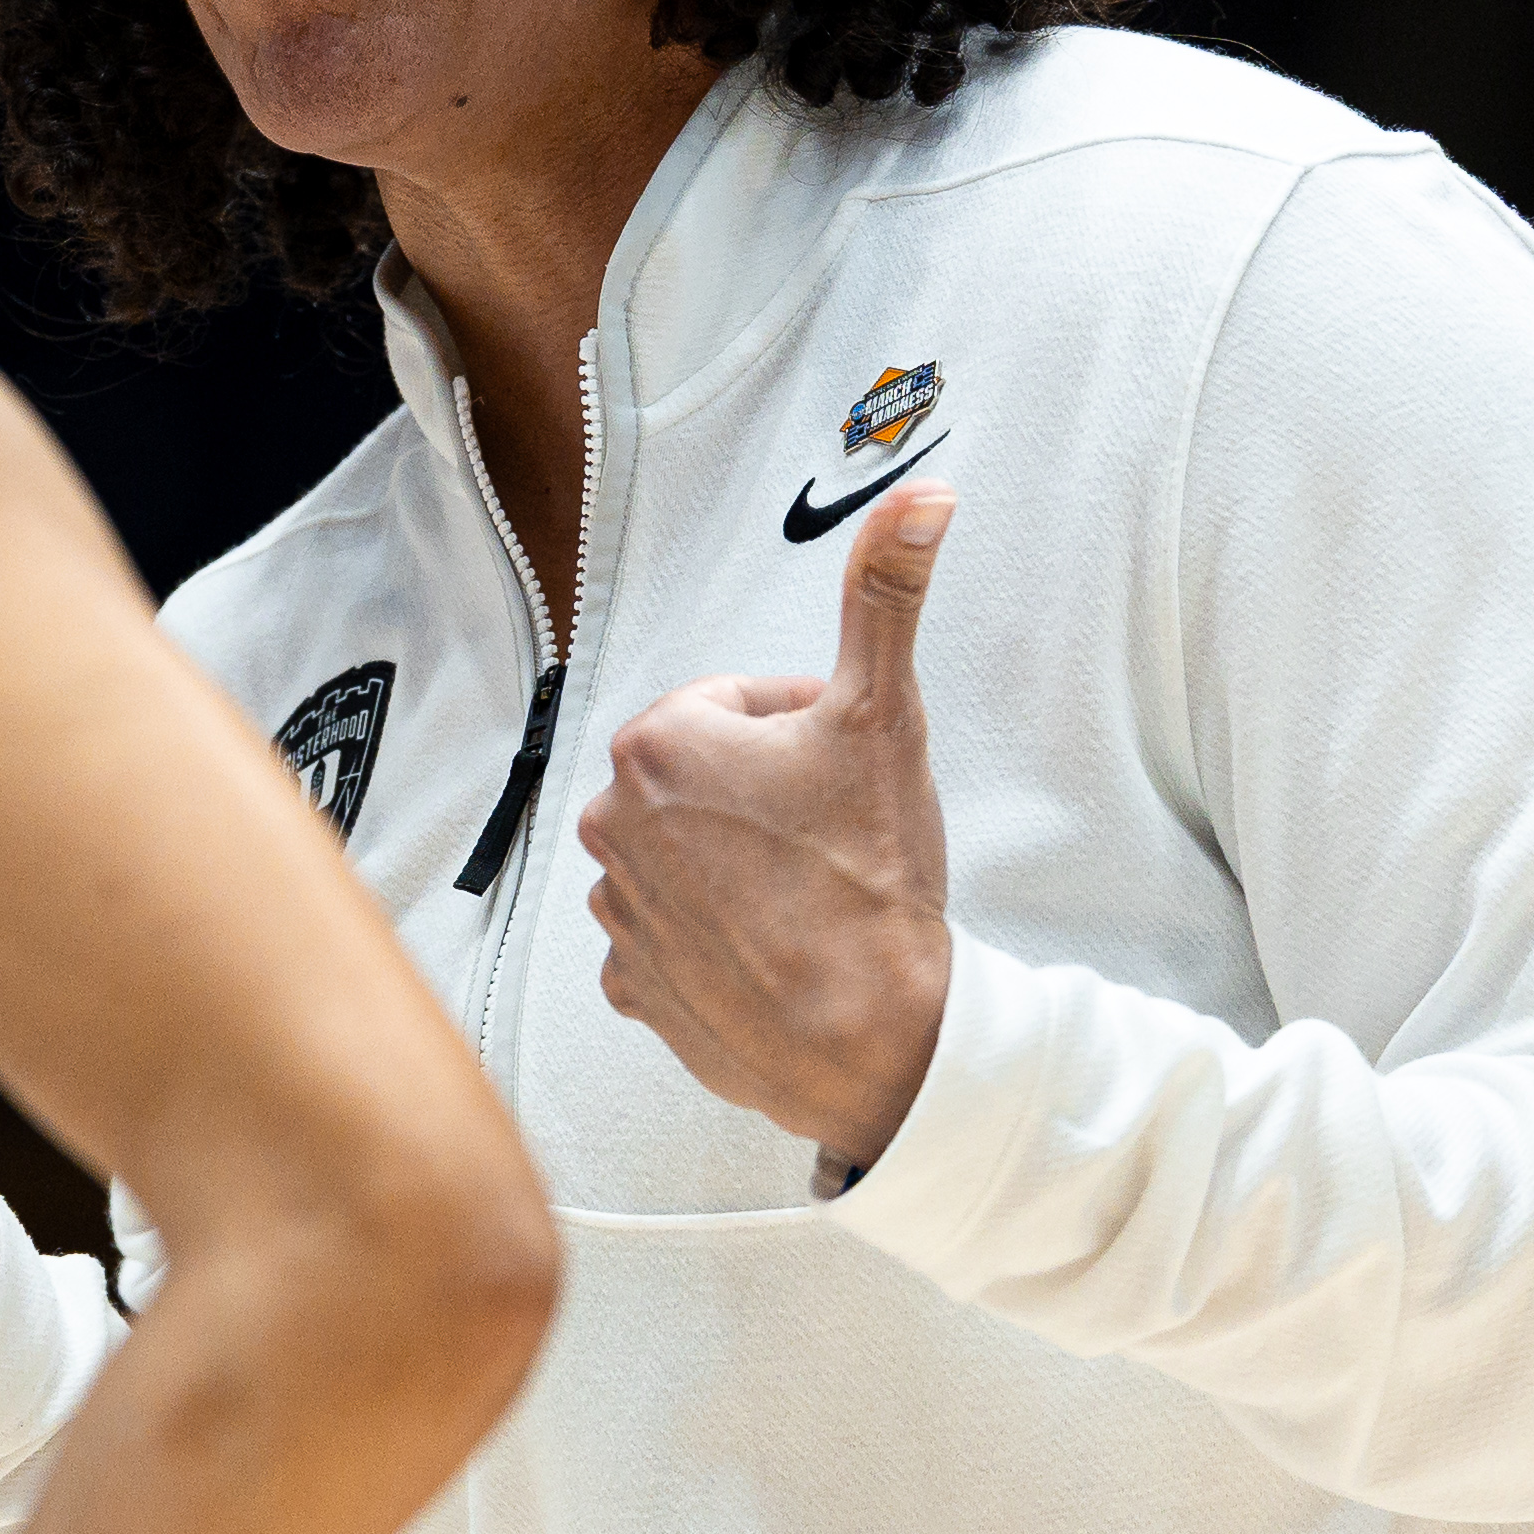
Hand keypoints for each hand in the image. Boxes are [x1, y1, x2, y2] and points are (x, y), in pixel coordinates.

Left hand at [574, 484, 958, 1168]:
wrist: (869, 1036)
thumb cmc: (869, 877)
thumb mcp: (883, 716)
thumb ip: (885, 597)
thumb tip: (922, 498)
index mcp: (656, 746)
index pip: (738, 706)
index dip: (804, 733)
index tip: (842, 775)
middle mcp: (611, 823)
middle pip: (706, 781)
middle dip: (766, 797)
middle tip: (832, 838)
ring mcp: (616, 909)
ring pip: (688, 856)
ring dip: (737, 866)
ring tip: (807, 899)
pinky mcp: (630, 983)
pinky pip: (674, 936)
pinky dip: (717, 939)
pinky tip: (774, 949)